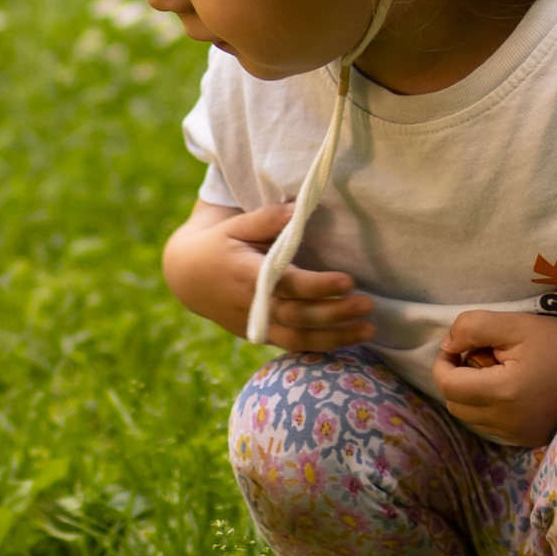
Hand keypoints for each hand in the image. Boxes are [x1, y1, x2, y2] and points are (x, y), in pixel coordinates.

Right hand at [162, 201, 373, 350]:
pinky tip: (349, 342)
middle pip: (297, 316)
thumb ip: (266, 219)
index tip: (348, 280)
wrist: (187, 278)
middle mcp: (251, 305)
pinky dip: (320, 347)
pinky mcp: (259, 334)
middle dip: (334, 313)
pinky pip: (292, 345)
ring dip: (335, 337)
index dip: (318, 286)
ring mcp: (255, 324)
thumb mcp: (235, 225)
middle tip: (368, 305)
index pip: (287, 284)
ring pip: (297, 338)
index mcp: (246, 274)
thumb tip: (298, 208)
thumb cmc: (219, 244)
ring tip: (369, 331)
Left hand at [433, 309, 556, 446]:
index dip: (444, 363)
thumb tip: (447, 346)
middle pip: (455, 404)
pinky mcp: (528, 439)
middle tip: (480, 356)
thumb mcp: (514, 324)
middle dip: (458, 379)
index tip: (458, 346)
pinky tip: (511, 389)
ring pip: (471, 418)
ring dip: (473, 395)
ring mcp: (518, 435)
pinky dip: (490, 409)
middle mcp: (507, 422)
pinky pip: (492, 427)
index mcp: (502, 393)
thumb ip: (472, 328)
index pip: (447, 385)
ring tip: (498, 372)